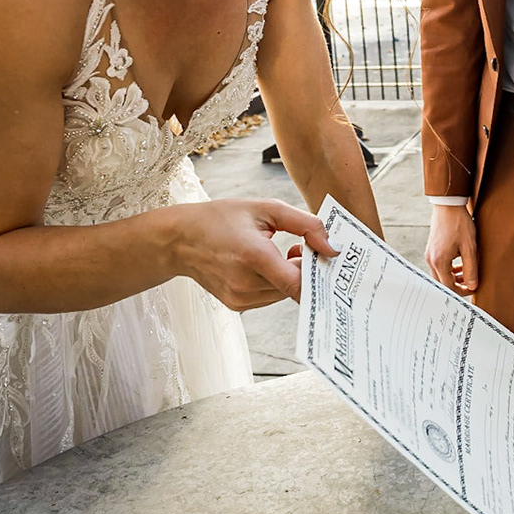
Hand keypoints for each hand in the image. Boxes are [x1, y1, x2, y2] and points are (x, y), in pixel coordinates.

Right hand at [173, 199, 334, 308]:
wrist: (180, 240)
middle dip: (304, 268)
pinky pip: (270, 297)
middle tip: (300, 246)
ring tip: (277, 252)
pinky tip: (263, 264)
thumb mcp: (266, 208)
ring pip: (284, 294)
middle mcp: (246, 283)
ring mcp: (240, 298)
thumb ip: (306, 225)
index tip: (322, 254)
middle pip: (295, 287)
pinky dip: (275, 283)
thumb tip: (332, 246)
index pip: (299, 282)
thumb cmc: (222, 219)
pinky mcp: (237, 305)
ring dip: (290, 276)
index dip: (317, 270)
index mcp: (254, 256)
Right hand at [425, 203, 478, 294]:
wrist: (448, 205)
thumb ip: (471, 269)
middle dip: (456, 286)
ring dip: (453, 278)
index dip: (462, 291)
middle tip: (470, 284)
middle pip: (442, 283)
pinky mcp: (431, 249)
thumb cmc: (460, 224)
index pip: (448, 286)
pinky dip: (449, 269)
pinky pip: (438, 266)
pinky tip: (459, 264)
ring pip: (440, 275)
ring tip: (467, 274)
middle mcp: (431, 260)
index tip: (473, 288)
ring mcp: (429, 254)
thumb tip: (472, 286)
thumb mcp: (470, 248)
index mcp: (440, 261)